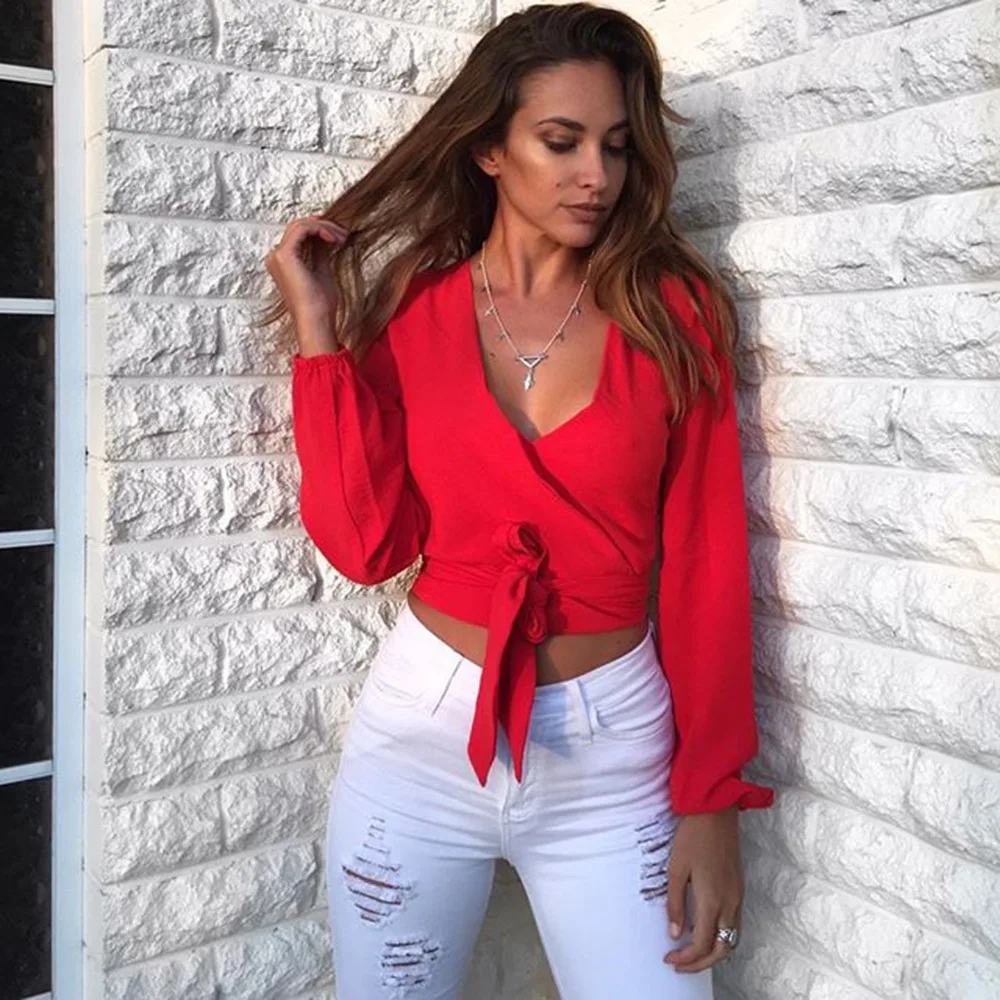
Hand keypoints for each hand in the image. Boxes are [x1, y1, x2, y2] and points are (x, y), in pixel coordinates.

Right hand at [265, 214, 349, 351]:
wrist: (316, 319)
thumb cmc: (320, 305)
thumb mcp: (322, 271)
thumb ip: (320, 253)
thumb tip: (326, 237)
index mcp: (284, 263)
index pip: (300, 235)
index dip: (320, 230)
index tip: (340, 236)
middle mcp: (277, 258)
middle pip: (299, 227)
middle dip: (323, 225)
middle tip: (343, 233)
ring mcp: (278, 256)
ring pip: (301, 225)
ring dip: (324, 227)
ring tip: (342, 237)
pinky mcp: (285, 255)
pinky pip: (302, 229)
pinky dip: (320, 229)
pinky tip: (334, 238)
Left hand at [663, 805, 742, 972]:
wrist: (715, 812)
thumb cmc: (693, 836)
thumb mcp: (676, 869)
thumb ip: (676, 904)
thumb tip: (675, 933)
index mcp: (713, 900)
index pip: (703, 944)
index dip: (687, 958)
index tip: (670, 959)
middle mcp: (730, 902)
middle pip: (723, 949)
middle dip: (702, 963)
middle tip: (680, 963)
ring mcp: (738, 895)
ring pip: (732, 938)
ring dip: (714, 951)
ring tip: (691, 951)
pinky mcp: (739, 888)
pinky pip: (735, 923)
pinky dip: (721, 936)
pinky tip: (704, 929)